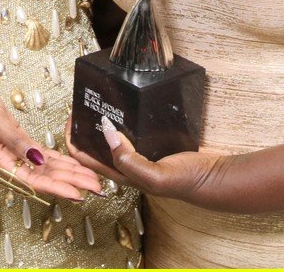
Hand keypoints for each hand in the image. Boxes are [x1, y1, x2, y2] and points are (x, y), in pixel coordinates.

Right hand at [0, 77, 101, 200]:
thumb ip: (16, 140)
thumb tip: (37, 159)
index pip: (34, 180)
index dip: (58, 187)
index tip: (78, 193)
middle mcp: (8, 160)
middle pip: (44, 176)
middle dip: (71, 182)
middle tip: (97, 187)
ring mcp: (12, 152)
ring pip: (45, 166)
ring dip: (68, 172)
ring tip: (90, 179)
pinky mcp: (16, 141)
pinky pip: (40, 155)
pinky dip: (57, 159)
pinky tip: (72, 165)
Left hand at [65, 115, 227, 204]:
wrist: (213, 177)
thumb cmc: (186, 182)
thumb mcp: (155, 176)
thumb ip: (128, 160)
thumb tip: (107, 131)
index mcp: (121, 175)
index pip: (84, 159)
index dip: (72, 140)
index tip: (70, 118)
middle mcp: (127, 165)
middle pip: (94, 148)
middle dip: (83, 129)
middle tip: (81, 105)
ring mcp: (140, 155)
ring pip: (112, 138)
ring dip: (101, 123)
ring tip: (98, 102)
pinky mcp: (153, 145)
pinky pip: (131, 132)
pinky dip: (123, 120)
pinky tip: (125, 108)